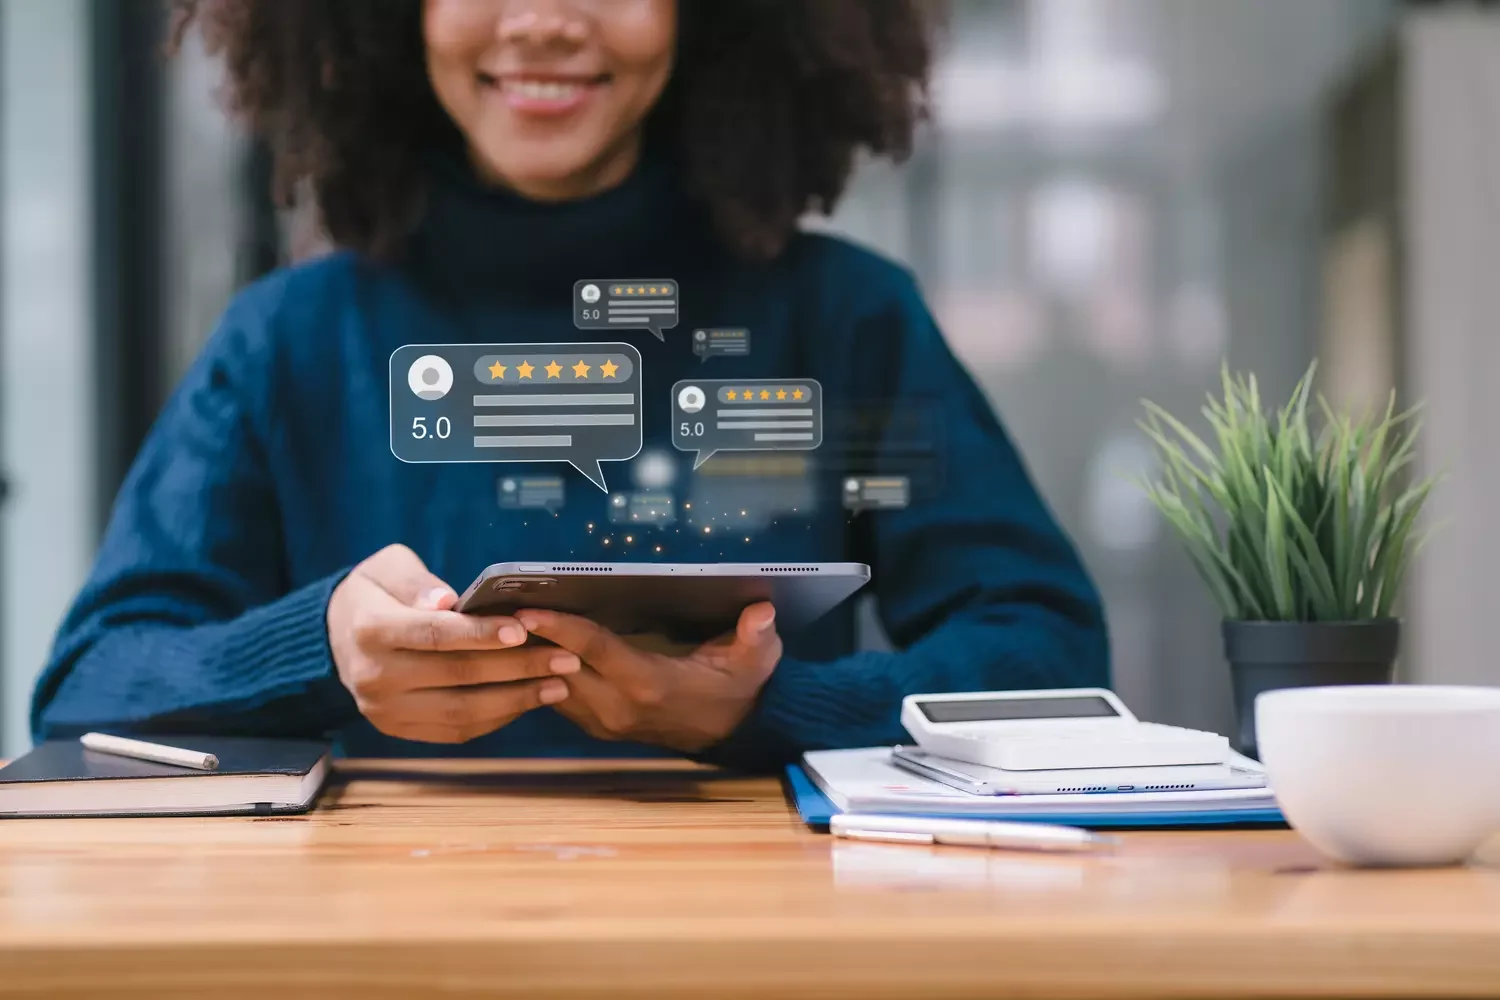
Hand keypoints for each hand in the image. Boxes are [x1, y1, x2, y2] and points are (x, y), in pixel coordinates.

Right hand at [327, 544, 577, 742]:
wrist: (337, 634)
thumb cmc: (375, 592)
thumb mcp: (387, 567)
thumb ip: (418, 581)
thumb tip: (448, 602)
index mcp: (371, 629)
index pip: (435, 634)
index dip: (481, 634)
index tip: (523, 630)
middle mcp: (374, 676)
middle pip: (456, 675)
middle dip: (518, 667)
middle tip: (565, 657)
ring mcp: (384, 710)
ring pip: (461, 711)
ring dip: (517, 699)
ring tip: (560, 684)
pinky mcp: (398, 729)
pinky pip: (456, 730)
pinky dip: (498, 717)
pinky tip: (530, 699)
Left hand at [515, 603, 781, 752]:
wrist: (733, 731)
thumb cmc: (739, 687)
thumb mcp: (755, 660)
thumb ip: (756, 636)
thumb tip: (763, 611)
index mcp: (648, 685)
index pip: (593, 650)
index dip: (560, 627)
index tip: (527, 608)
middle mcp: (618, 707)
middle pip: (557, 668)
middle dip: (524, 641)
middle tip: (491, 607)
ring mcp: (604, 720)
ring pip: (549, 686)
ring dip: (524, 659)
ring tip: (493, 623)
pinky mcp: (598, 725)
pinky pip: (556, 697)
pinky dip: (537, 673)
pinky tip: (519, 649)